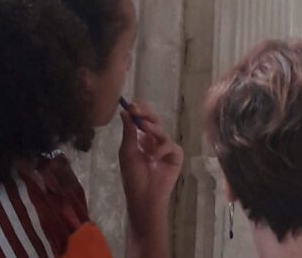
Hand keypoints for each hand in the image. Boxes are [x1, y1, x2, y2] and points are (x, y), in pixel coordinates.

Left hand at [118, 102, 183, 238]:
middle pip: (154, 122)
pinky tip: (154, 157)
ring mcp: (166, 148)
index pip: (142, 121)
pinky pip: (170, 145)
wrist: (145, 196)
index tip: (131, 105)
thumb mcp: (127, 152)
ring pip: (161, 131)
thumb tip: (125, 112)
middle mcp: (155, 142)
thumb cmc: (133, 177)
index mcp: (142, 140)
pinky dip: (161, 149)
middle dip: (146, 114)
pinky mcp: (176, 155)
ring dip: (152, 129)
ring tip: (144, 128)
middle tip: (138, 109)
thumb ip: (129, 132)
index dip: (138, 113)